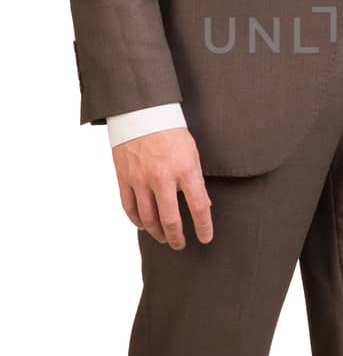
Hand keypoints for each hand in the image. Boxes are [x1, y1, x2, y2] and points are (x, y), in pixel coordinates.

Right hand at [112, 127, 212, 249]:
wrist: (142, 111)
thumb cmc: (171, 130)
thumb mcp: (192, 152)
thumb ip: (196, 180)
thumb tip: (203, 205)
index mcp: (185, 169)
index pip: (198, 208)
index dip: (203, 227)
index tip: (205, 238)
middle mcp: (162, 177)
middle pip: (170, 220)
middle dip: (177, 237)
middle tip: (180, 244)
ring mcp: (141, 179)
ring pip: (148, 218)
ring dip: (157, 232)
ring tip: (163, 237)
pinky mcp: (124, 178)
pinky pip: (129, 207)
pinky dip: (136, 221)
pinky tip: (144, 225)